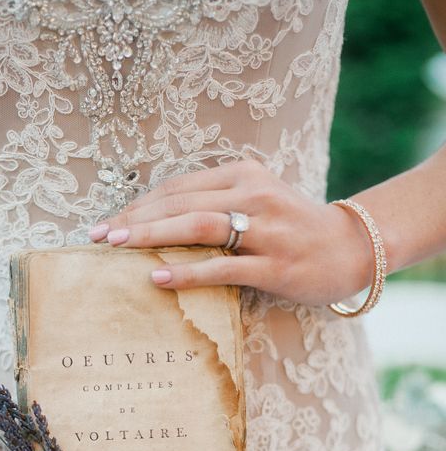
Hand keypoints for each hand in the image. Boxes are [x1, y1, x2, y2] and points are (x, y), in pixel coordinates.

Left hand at [90, 159, 373, 306]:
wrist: (352, 248)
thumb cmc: (293, 227)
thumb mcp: (256, 201)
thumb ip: (214, 203)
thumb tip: (156, 220)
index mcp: (243, 174)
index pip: (178, 187)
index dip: (139, 204)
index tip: (107, 222)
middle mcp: (253, 194)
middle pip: (180, 202)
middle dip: (133, 219)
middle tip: (97, 235)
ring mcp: (265, 230)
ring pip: (197, 226)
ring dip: (151, 235)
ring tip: (115, 247)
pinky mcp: (274, 264)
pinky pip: (223, 266)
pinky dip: (187, 271)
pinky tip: (157, 276)